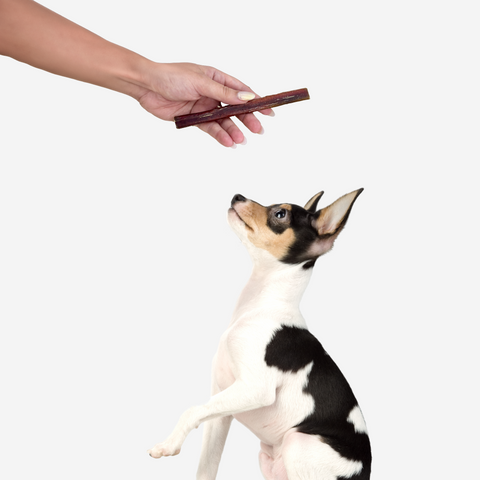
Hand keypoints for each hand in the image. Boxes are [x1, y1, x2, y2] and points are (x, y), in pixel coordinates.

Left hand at [135, 62, 272, 146]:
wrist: (147, 87)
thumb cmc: (171, 77)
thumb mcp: (201, 82)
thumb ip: (224, 92)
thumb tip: (247, 96)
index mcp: (216, 77)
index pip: (241, 90)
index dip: (256, 101)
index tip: (268, 110)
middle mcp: (212, 92)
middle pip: (235, 108)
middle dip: (247, 119)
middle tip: (258, 130)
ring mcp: (204, 106)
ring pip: (223, 121)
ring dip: (233, 130)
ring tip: (241, 140)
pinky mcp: (194, 118)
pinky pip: (210, 128)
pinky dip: (219, 135)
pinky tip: (227, 142)